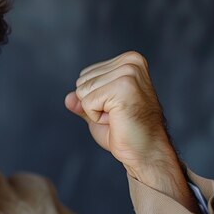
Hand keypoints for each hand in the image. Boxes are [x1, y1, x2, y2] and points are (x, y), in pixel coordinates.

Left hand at [64, 51, 194, 209]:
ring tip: (118, 117)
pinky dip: (96, 117)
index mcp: (128, 60)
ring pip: (83, 91)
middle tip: (118, 115)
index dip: (94, 99)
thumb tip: (68, 98)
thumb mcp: (97, 112)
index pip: (85, 75)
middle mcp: (131, 62)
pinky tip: (117, 120)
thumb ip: (82, 101)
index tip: (116, 108)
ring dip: (95, 111)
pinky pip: (87, 102)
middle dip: (93, 104)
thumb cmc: (125, 132)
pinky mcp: (124, 87)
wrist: (145, 152)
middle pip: (82, 81)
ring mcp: (129, 73)